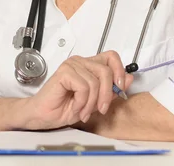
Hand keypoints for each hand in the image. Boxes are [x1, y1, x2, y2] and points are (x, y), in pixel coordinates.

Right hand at [11, 51, 133, 130]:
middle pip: (106, 71)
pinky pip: (84, 87)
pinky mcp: (64, 72)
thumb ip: (111, 89)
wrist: (44, 116)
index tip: (120, 88)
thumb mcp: (96, 101)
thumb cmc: (66, 107)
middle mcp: (80, 62)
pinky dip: (82, 102)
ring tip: (84, 111)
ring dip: (92, 103)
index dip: (120, 70)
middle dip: (107, 95)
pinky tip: (75, 107)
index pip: (111, 56)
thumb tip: (129, 78)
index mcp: (89, 65)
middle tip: (100, 109)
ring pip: (96, 82)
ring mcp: (71, 65)